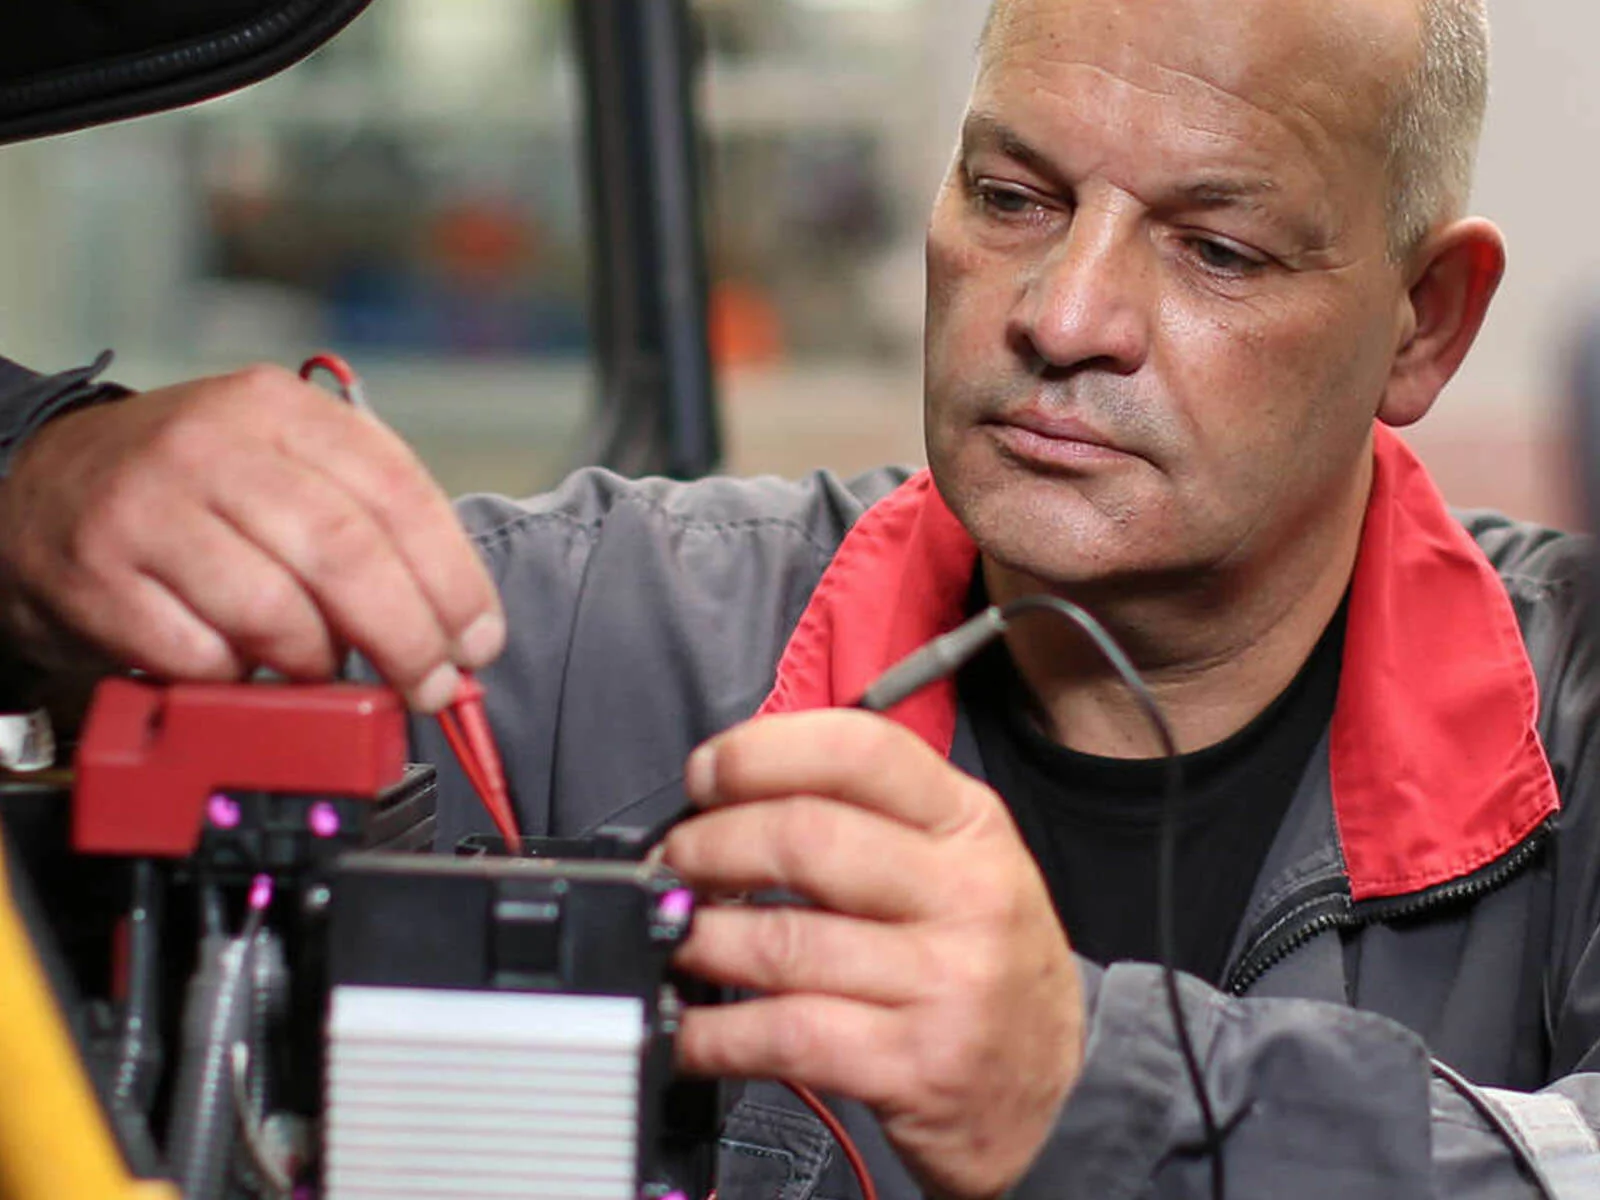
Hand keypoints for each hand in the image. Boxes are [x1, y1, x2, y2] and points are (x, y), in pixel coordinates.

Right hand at [0, 365, 502, 709]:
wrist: (38, 485)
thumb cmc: (189, 489)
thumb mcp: (280, 462)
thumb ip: (364, 522)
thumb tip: (453, 622)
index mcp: (279, 408)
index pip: (397, 492)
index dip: (452, 578)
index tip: (479, 639)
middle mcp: (213, 445)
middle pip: (346, 555)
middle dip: (407, 636)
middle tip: (432, 684)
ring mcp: (149, 507)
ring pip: (276, 611)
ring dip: (319, 662)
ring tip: (324, 669)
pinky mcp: (99, 575)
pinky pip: (202, 655)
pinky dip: (239, 678)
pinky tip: (242, 665)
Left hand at [664, 710, 1083, 1199]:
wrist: (1053, 1088)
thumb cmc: (983, 962)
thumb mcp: (957, 864)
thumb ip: (865, 818)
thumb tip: (729, 796)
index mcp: (970, 824)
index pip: (859, 751)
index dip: (762, 752)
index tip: (707, 773)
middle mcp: (965, 894)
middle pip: (805, 838)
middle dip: (711, 845)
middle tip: (677, 862)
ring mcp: (944, 982)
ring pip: (783, 940)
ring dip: (700, 938)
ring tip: (679, 937)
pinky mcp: (914, 1064)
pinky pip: (786, 1034)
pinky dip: (715, 1034)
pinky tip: (693, 1030)